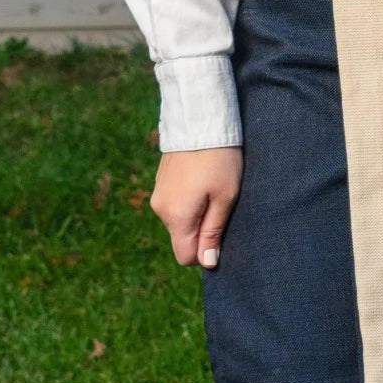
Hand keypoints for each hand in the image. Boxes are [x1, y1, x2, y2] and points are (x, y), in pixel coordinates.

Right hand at [150, 146, 242, 269]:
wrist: (200, 119)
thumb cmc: (219, 160)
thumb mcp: (225, 198)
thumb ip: (213, 232)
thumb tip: (207, 263)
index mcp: (175, 217)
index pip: (185, 257)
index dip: (205, 252)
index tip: (221, 229)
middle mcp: (160, 209)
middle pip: (181, 237)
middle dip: (201, 230)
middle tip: (220, 204)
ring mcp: (158, 193)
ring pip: (179, 219)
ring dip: (196, 213)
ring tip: (212, 186)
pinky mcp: (160, 180)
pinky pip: (175, 203)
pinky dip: (189, 199)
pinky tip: (202, 178)